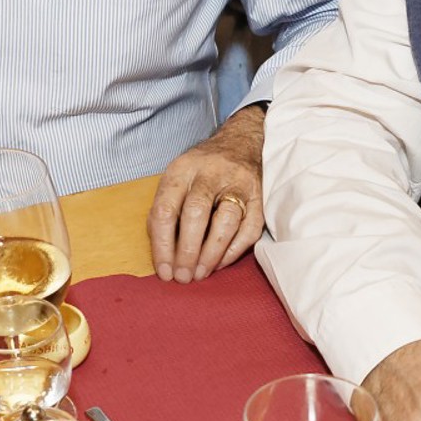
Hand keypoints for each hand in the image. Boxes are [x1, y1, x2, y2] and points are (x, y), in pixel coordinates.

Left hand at [147, 103, 264, 282]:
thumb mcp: (176, 179)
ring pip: (225, 221)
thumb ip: (165, 210)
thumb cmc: (201, 170)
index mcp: (182, 169)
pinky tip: (220, 263)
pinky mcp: (258, 197)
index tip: (163, 271)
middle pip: (196, 214)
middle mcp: (210, 173)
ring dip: (211, 254)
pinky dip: (233, 251)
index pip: (166, 209)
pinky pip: (249, 229)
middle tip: (183, 277)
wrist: (241, 143)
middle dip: (187, 251)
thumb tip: (162, 254)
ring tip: (200, 273)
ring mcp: (238, 183)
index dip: (163, 245)